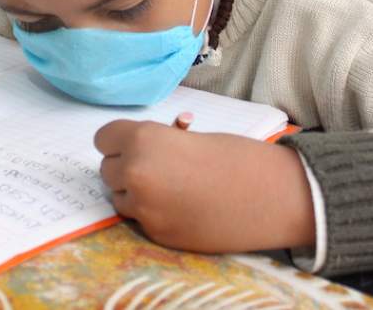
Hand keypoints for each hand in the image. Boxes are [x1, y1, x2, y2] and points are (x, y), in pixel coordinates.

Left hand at [94, 120, 315, 252]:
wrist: (269, 196)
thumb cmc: (236, 156)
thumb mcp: (189, 138)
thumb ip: (158, 143)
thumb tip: (139, 150)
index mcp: (143, 139)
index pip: (103, 138)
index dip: (119, 141)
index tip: (133, 144)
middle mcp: (136, 173)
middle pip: (107, 170)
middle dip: (126, 167)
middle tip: (156, 166)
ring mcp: (145, 208)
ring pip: (119, 198)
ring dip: (135, 193)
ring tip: (169, 187)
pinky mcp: (157, 234)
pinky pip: (140, 219)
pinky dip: (153, 213)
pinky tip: (181, 207)